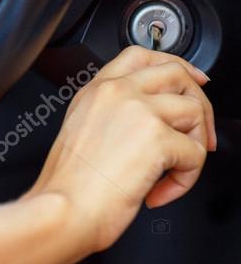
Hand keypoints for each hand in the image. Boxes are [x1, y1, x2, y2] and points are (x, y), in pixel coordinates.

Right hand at [26, 46, 214, 254]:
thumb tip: (156, 117)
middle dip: (199, 105)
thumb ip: (115, 112)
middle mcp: (116, 92)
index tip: (194, 81)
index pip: (141, 55)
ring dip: (194, 147)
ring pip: (195, 110)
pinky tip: (158, 191)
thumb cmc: (69, 183)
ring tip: (170, 173)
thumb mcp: (83, 129)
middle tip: (199, 137)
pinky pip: (196, 154)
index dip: (176, 65)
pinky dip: (185, 180)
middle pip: (177, 73)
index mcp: (96, 90)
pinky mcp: (157, 138)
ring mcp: (138, 110)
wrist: (64, 208)